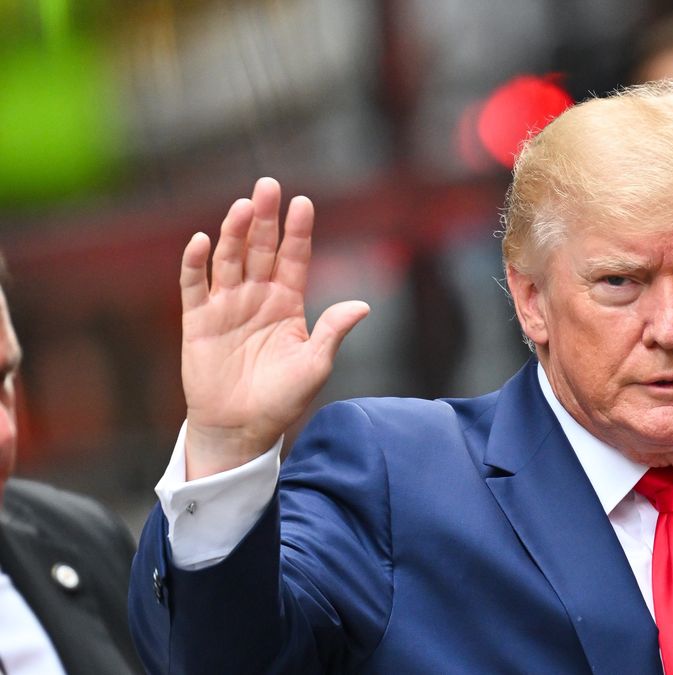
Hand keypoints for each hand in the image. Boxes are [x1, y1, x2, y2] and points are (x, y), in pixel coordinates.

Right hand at [180, 178, 369, 478]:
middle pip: (261, 248)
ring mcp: (226, 305)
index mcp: (288, 303)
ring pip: (229, 259)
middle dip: (265, 218)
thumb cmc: (282, 399)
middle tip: (268, 186)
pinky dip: (195, 263)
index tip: (303, 203)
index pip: (294, 258)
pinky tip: (201, 241)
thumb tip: (363, 306)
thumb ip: (333, 332)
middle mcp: (257, 296)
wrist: (241, 428)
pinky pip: (194, 285)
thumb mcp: (315, 366)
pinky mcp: (197, 320)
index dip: (298, 231)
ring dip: (234, 233)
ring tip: (242, 208)